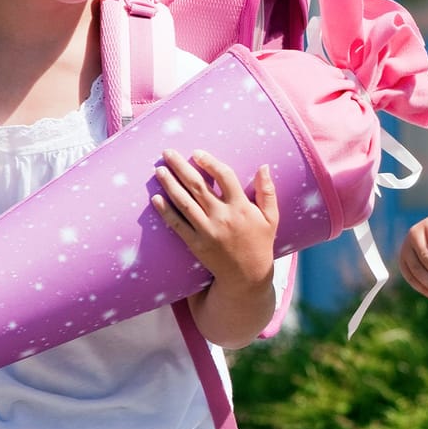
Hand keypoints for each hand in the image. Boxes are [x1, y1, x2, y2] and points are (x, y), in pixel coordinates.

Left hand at [151, 149, 277, 286]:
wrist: (248, 276)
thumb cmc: (261, 243)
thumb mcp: (271, 217)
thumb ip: (267, 191)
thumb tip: (264, 166)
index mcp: (241, 207)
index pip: (224, 176)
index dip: (210, 162)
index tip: (197, 153)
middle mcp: (223, 216)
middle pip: (198, 186)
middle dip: (180, 167)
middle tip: (167, 153)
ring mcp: (208, 231)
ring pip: (184, 202)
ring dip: (170, 184)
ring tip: (159, 170)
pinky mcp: (196, 244)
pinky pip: (177, 225)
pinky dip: (165, 211)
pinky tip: (155, 198)